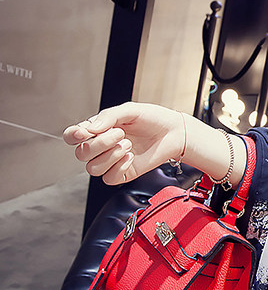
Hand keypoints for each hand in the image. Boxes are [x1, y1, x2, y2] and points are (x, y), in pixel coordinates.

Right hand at [63, 102, 183, 185]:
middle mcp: (101, 146)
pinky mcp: (122, 174)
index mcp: (98, 129)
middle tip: (121, 134)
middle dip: (100, 144)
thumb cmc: (152, 119)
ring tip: (128, 144)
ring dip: (110, 156)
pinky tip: (131, 157)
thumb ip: (108, 117)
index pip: (72, 136)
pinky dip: (118, 167)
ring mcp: (111, 161)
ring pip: (92, 168)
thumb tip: (89, 129)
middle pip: (81, 154)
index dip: (73, 136)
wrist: (173, 132)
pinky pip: (108, 178)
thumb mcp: (129, 110)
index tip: (84, 132)